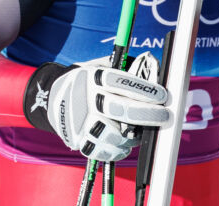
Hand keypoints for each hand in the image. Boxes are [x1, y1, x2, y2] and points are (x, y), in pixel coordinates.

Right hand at [23, 52, 169, 161]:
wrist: (53, 98)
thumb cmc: (86, 81)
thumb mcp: (99, 66)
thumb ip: (123, 69)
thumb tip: (153, 71)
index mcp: (93, 78)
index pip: (122, 83)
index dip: (145, 91)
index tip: (162, 96)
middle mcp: (86, 100)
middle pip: (122, 110)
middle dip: (148, 114)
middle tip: (165, 116)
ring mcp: (81, 122)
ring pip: (115, 134)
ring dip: (133, 136)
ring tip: (140, 132)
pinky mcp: (78, 140)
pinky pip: (104, 151)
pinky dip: (118, 150)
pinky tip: (125, 144)